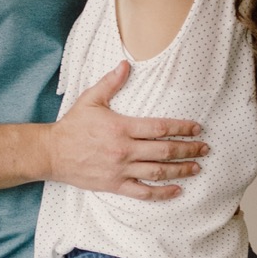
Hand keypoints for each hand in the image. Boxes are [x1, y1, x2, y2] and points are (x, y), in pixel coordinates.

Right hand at [47, 62, 206, 199]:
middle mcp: (124, 150)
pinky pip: (143, 192)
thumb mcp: (91, 99)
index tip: (197, 128)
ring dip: (180, 170)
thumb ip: (111, 82)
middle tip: (205, 149)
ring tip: (196, 168)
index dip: (182, 128)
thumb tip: (126, 65)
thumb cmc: (73, 126)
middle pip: (164, 151)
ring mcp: (120, 169)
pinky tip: (176, 190)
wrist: (52, 153)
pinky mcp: (115, 185)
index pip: (160, 127)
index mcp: (122, 127)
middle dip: (188, 150)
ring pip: (158, 172)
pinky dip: (162, 193)